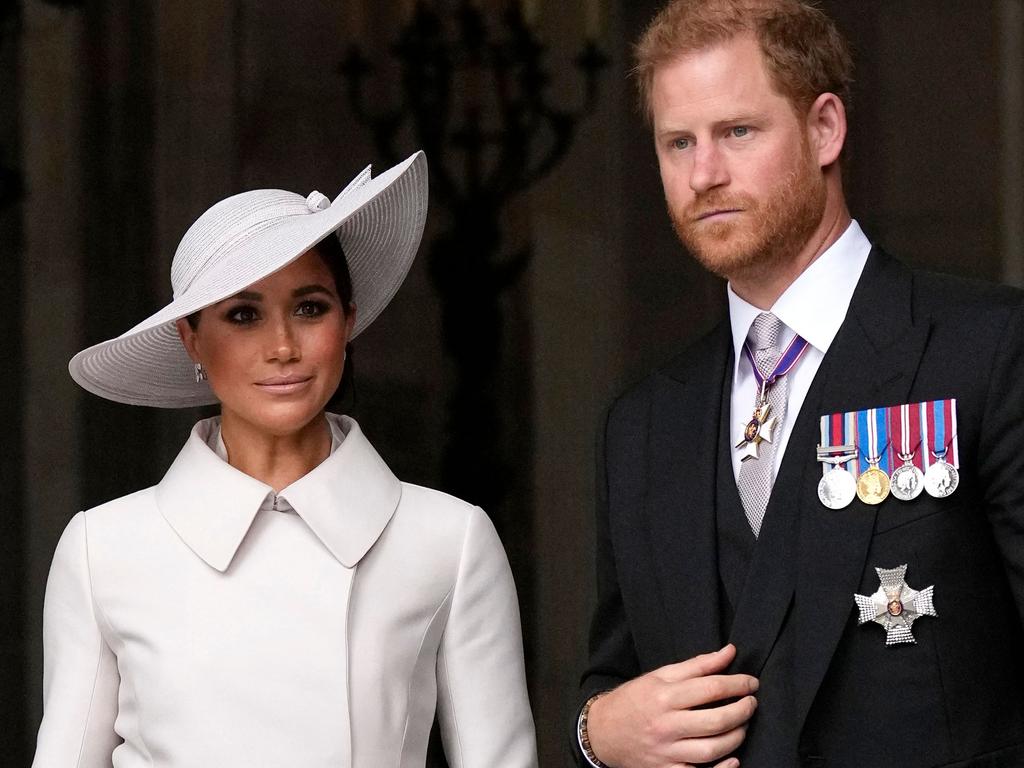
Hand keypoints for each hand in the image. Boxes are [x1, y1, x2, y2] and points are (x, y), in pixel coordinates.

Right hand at [586, 644, 757, 767]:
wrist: (602, 732)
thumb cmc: (633, 700)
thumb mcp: (660, 675)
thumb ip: (697, 665)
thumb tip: (729, 652)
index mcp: (664, 696)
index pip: (711, 688)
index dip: (738, 684)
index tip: (751, 682)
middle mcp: (666, 725)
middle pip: (716, 720)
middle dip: (742, 711)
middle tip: (752, 703)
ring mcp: (666, 751)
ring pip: (712, 749)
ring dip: (736, 737)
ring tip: (742, 725)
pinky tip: (733, 759)